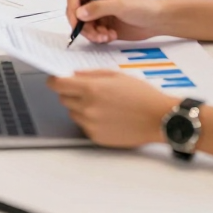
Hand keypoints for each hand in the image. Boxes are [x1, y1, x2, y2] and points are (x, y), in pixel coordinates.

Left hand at [48, 70, 173, 147]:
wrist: (157, 118)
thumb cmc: (140, 93)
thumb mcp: (115, 75)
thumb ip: (90, 74)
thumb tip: (72, 75)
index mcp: (91, 89)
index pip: (58, 85)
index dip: (54, 80)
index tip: (55, 79)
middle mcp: (87, 108)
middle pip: (63, 99)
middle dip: (69, 92)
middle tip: (84, 89)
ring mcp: (91, 125)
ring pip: (73, 113)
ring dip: (79, 106)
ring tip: (100, 103)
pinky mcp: (96, 137)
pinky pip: (83, 126)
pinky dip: (89, 119)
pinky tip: (105, 115)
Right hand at [64, 0, 164, 43]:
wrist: (157, 21)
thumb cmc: (141, 7)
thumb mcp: (120, 5)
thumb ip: (98, 8)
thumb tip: (79, 14)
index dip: (72, 9)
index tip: (76, 24)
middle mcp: (96, 1)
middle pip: (78, 14)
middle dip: (84, 26)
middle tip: (95, 36)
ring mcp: (100, 15)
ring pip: (85, 26)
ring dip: (93, 34)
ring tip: (106, 37)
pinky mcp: (105, 27)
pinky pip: (94, 34)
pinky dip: (99, 38)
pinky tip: (112, 37)